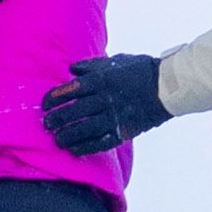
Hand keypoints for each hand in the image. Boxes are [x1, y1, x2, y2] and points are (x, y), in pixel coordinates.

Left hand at [41, 53, 168, 154]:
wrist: (167, 87)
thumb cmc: (141, 70)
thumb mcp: (116, 62)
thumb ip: (92, 65)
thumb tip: (72, 69)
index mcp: (101, 80)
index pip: (70, 90)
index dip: (54, 98)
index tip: (45, 104)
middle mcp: (104, 98)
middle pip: (73, 111)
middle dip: (56, 118)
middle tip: (46, 123)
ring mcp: (114, 116)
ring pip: (83, 129)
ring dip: (67, 135)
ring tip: (57, 139)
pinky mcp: (123, 130)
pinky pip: (100, 142)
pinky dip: (84, 147)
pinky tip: (73, 149)